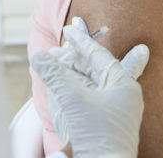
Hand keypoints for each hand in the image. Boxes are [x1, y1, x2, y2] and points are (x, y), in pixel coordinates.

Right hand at [32, 17, 149, 157]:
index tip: (71, 27)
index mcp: (124, 85)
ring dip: (75, 69)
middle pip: (97, 67)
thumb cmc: (96, 134)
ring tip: (60, 54)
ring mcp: (115, 110)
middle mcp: (123, 95)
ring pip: (92, 82)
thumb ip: (55, 75)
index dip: (83, 40)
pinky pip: (90, 97)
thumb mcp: (73, 100)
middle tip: (68, 33)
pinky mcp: (105, 123)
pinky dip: (77, 87)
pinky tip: (66, 79)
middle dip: (79, 52)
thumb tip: (38, 56)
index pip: (100, 55)